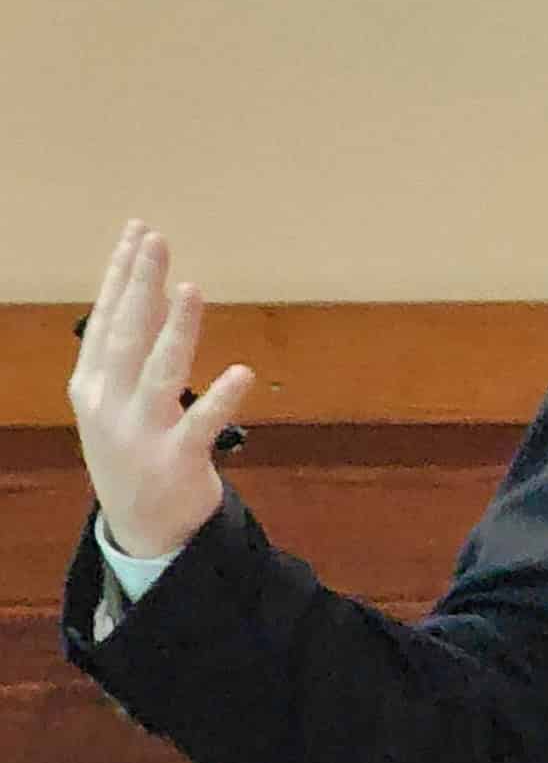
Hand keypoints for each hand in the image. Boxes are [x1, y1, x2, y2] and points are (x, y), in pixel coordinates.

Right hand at [67, 222, 254, 559]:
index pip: (105, 320)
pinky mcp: (177, 462)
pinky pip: (200, 426)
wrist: (142, 529)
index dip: (120, 276)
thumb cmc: (133, 451)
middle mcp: (109, 407)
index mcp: (91, 386)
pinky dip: (221, 399)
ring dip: (175, 330)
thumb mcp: (119, 401)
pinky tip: (242, 372)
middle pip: (125, 337)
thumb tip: (154, 289)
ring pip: (159, 374)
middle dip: (139, 285)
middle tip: (157, 240)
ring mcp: (141, 436)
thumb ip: (135, 350)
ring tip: (190, 288)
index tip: (138, 232)